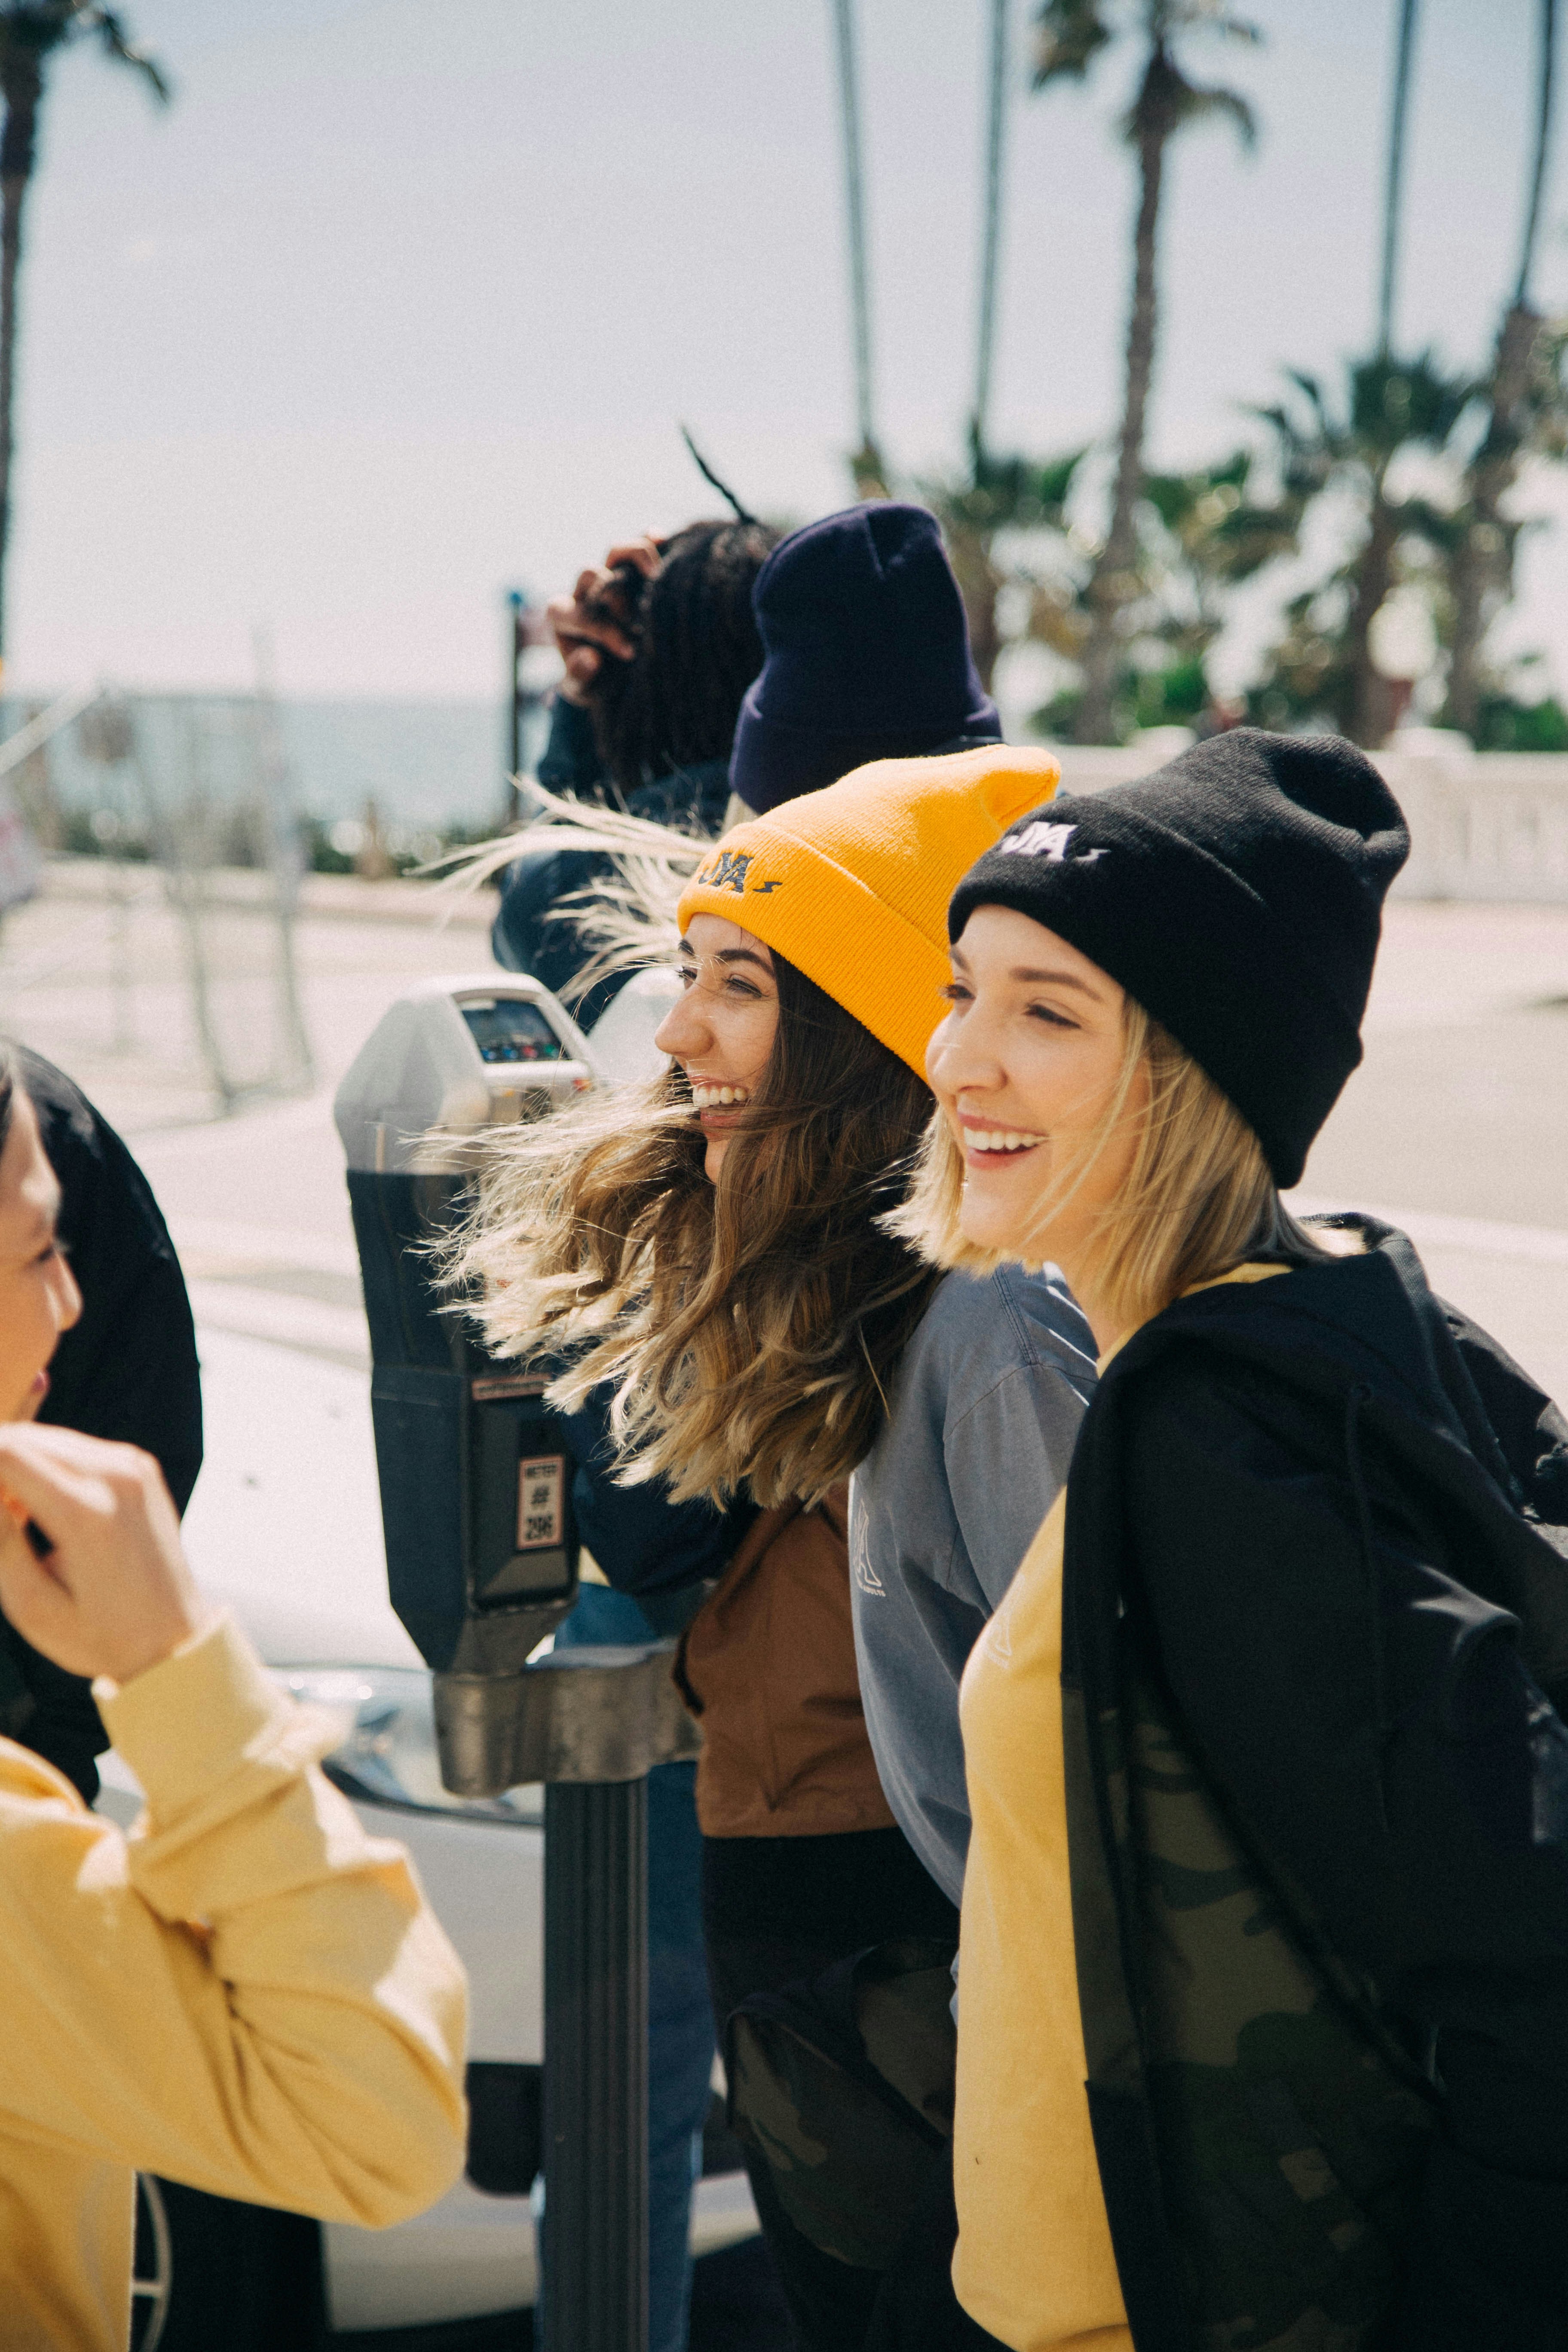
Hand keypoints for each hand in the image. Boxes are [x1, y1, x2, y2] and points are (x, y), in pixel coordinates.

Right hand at [0, 1425, 209, 1684]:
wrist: (175, 1639)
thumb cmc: (101, 1636)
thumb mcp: (33, 1606)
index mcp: (87, 1514)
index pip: (7, 1452)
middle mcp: (116, 1477)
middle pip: (24, 1438)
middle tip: (1, 1523)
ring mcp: (134, 1467)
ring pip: (47, 1438)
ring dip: (14, 1467)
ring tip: (13, 1521)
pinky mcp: (139, 1467)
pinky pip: (74, 1447)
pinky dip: (44, 1467)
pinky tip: (36, 1511)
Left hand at [547, 535, 661, 703]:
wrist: (605, 675)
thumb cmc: (591, 681)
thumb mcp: (582, 687)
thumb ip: (580, 675)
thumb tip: (590, 657)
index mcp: (562, 616)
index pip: (580, 613)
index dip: (604, 631)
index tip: (629, 652)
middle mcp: (581, 591)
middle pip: (591, 573)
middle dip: (617, 598)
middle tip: (637, 621)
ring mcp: (606, 578)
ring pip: (614, 553)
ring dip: (635, 559)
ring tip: (656, 575)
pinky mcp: (628, 573)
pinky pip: (636, 550)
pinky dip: (648, 540)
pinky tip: (661, 537)